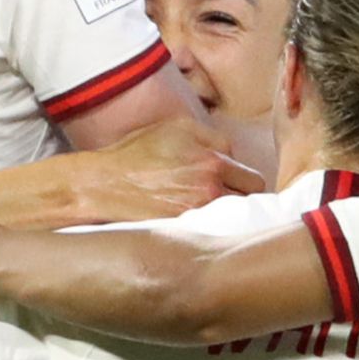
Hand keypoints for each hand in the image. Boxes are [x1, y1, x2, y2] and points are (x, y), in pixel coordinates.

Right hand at [69, 116, 234, 220]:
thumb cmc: (137, 153)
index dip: (242, 179)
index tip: (233, 182)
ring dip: (228, 214)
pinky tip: (199, 223)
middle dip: (241, 198)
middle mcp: (210, 190)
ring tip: (212, 210)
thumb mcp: (176, 127)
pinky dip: (210, 227)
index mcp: (212, 163)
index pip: (253, 179)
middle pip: (249, 203)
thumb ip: (212, 137)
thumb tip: (231, 154)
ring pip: (233, 219)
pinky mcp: (185, 232)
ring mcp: (198, 214)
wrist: (105, 185)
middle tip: (227, 196)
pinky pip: (212, 231)